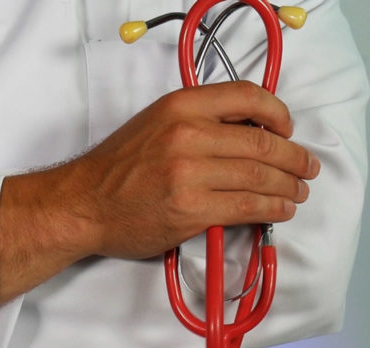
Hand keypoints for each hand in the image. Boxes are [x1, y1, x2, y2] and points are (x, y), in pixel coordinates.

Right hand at [66, 81, 319, 258]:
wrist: (83, 203)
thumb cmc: (115, 169)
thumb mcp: (153, 124)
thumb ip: (196, 121)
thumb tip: (247, 132)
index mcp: (179, 106)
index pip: (247, 96)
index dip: (278, 113)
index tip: (287, 128)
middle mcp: (187, 134)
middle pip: (262, 142)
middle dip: (294, 158)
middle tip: (305, 167)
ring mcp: (190, 174)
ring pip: (260, 176)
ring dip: (288, 186)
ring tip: (298, 191)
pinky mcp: (192, 209)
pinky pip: (248, 206)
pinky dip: (272, 208)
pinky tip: (280, 209)